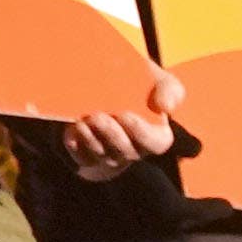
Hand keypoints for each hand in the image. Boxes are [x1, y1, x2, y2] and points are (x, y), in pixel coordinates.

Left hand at [53, 98, 173, 182]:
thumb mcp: (161, 83)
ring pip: (101, 155)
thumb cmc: (143, 88)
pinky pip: (82, 157)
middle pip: (125, 151)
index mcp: (156, 136)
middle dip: (111, 135)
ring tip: (82, 121)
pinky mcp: (88, 156)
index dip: (141, 132)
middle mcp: (133, 150)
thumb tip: (165, 106)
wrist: (112, 88)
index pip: (155, 143)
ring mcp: (110, 156)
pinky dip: (76, 145)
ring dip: (91, 139)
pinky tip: (72, 130)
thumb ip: (170, 90)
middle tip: (98, 116)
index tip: (126, 114)